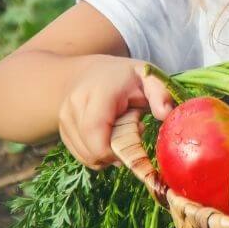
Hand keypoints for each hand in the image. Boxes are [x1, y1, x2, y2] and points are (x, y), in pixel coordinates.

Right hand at [58, 55, 173, 169]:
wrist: (91, 71)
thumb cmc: (125, 76)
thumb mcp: (148, 77)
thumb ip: (160, 93)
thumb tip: (166, 114)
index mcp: (98, 93)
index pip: (95, 132)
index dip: (114, 150)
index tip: (136, 145)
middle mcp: (75, 106)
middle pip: (91, 150)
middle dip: (116, 153)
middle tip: (133, 133)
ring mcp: (64, 119)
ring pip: (86, 156)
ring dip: (108, 153)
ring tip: (121, 130)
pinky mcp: (62, 131)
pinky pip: (81, 155)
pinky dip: (98, 153)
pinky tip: (108, 134)